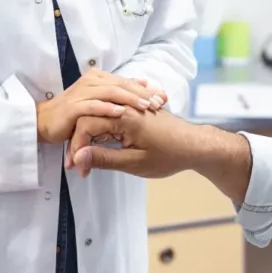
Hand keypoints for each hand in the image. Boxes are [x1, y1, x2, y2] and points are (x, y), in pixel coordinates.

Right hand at [36, 68, 166, 143]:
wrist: (43, 123)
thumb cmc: (73, 117)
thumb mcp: (100, 105)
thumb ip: (119, 95)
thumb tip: (142, 83)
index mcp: (100, 79)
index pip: (129, 82)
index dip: (148, 89)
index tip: (166, 98)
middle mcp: (92, 82)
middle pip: (122, 85)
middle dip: (143, 94)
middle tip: (160, 103)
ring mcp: (82, 93)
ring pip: (110, 93)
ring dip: (129, 100)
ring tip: (146, 107)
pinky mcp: (73, 107)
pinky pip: (92, 106)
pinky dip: (106, 108)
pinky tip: (119, 113)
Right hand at [64, 107, 199, 177]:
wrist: (194, 145)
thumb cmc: (169, 155)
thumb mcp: (135, 163)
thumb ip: (104, 158)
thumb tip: (79, 156)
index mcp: (125, 116)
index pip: (86, 124)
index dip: (77, 146)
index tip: (78, 167)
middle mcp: (125, 106)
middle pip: (89, 116)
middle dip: (79, 141)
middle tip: (78, 166)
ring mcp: (130, 106)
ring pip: (97, 114)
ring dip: (87, 135)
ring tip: (86, 156)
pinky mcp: (134, 110)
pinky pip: (109, 113)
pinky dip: (100, 129)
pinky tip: (100, 142)